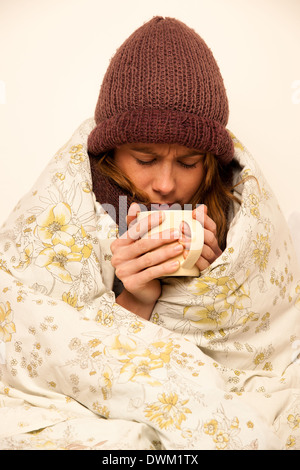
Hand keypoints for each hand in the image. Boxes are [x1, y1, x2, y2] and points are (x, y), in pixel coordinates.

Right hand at [110, 203, 182, 318]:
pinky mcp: (132, 283)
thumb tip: (134, 204)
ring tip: (181, 247)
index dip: (149, 222)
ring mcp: (123, 271)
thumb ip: (137, 227)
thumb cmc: (142, 264)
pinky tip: (177, 264)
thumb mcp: (139, 245)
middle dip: (162, 237)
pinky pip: (151, 273)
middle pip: (143, 244)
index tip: (164, 215)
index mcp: (118, 244)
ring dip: (166, 252)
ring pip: (148, 259)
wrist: (141, 292)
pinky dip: (165, 268)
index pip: (134, 230)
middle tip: (179, 233)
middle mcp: (117, 257)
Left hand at [182, 205, 221, 271]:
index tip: (193, 212)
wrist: (190, 276)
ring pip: (206, 250)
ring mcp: (212, 261)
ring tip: (181, 240)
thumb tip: (202, 207)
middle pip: (210, 238)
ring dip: (193, 244)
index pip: (212, 227)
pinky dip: (194, 258)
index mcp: (212, 240)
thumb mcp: (193, 238)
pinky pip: (203, 264)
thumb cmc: (192, 254)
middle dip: (196, 231)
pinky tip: (185, 254)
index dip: (204, 219)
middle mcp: (215, 249)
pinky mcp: (207, 271)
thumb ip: (197, 225)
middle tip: (182, 226)